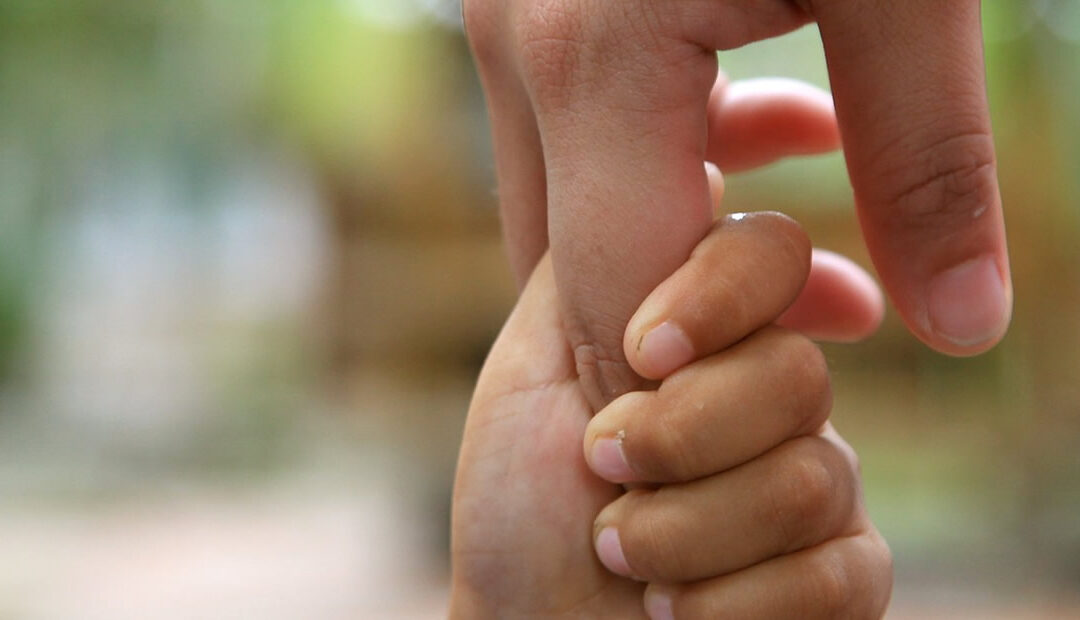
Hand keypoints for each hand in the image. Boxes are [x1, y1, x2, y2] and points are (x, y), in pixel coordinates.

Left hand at [450, 213, 889, 617]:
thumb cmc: (519, 504)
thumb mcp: (538, 359)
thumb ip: (612, 261)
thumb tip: (701, 172)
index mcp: (705, 328)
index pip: (770, 254)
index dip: (720, 289)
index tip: (643, 349)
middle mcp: (770, 391)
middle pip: (795, 372)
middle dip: (676, 435)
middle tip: (601, 468)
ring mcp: (813, 481)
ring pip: (815, 476)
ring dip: (685, 531)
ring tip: (620, 551)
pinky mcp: (840, 574)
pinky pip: (848, 571)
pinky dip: (736, 602)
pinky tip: (678, 609)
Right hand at [464, 0, 1011, 408]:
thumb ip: (922, 155)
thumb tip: (959, 325)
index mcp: (592, 59)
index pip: (613, 294)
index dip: (678, 393)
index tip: (744, 457)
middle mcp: (518, 44)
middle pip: (565, 262)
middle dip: (666, 333)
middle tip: (779, 380)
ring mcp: (509, 14)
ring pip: (556, 196)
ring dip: (658, 247)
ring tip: (811, 277)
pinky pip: (570, 122)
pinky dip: (645, 166)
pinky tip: (774, 136)